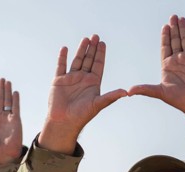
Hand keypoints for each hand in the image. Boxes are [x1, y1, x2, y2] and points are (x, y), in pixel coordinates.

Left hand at [0, 78, 22, 164]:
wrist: (5, 156)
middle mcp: (1, 118)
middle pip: (1, 101)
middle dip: (1, 90)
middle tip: (2, 79)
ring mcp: (9, 119)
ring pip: (8, 102)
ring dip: (8, 92)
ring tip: (8, 82)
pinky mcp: (16, 121)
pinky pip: (16, 108)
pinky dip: (16, 100)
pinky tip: (15, 92)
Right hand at [37, 35, 127, 153]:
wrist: (64, 122)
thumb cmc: (82, 115)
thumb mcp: (98, 104)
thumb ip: (111, 97)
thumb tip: (126, 92)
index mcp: (93, 83)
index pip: (98, 65)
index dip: (100, 54)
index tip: (103, 43)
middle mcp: (82, 79)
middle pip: (88, 60)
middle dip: (92, 48)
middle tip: (95, 36)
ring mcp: (70, 79)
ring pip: (77, 61)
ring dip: (81, 50)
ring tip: (85, 39)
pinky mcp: (59, 80)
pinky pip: (61, 66)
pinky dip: (62, 57)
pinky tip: (65, 48)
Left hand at [128, 15, 184, 129]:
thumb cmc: (178, 99)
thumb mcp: (159, 92)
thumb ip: (145, 89)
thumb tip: (128, 91)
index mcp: (168, 65)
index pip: (165, 47)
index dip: (165, 37)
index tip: (164, 26)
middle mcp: (179, 60)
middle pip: (175, 41)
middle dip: (174, 29)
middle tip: (172, 17)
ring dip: (184, 29)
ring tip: (181, 18)